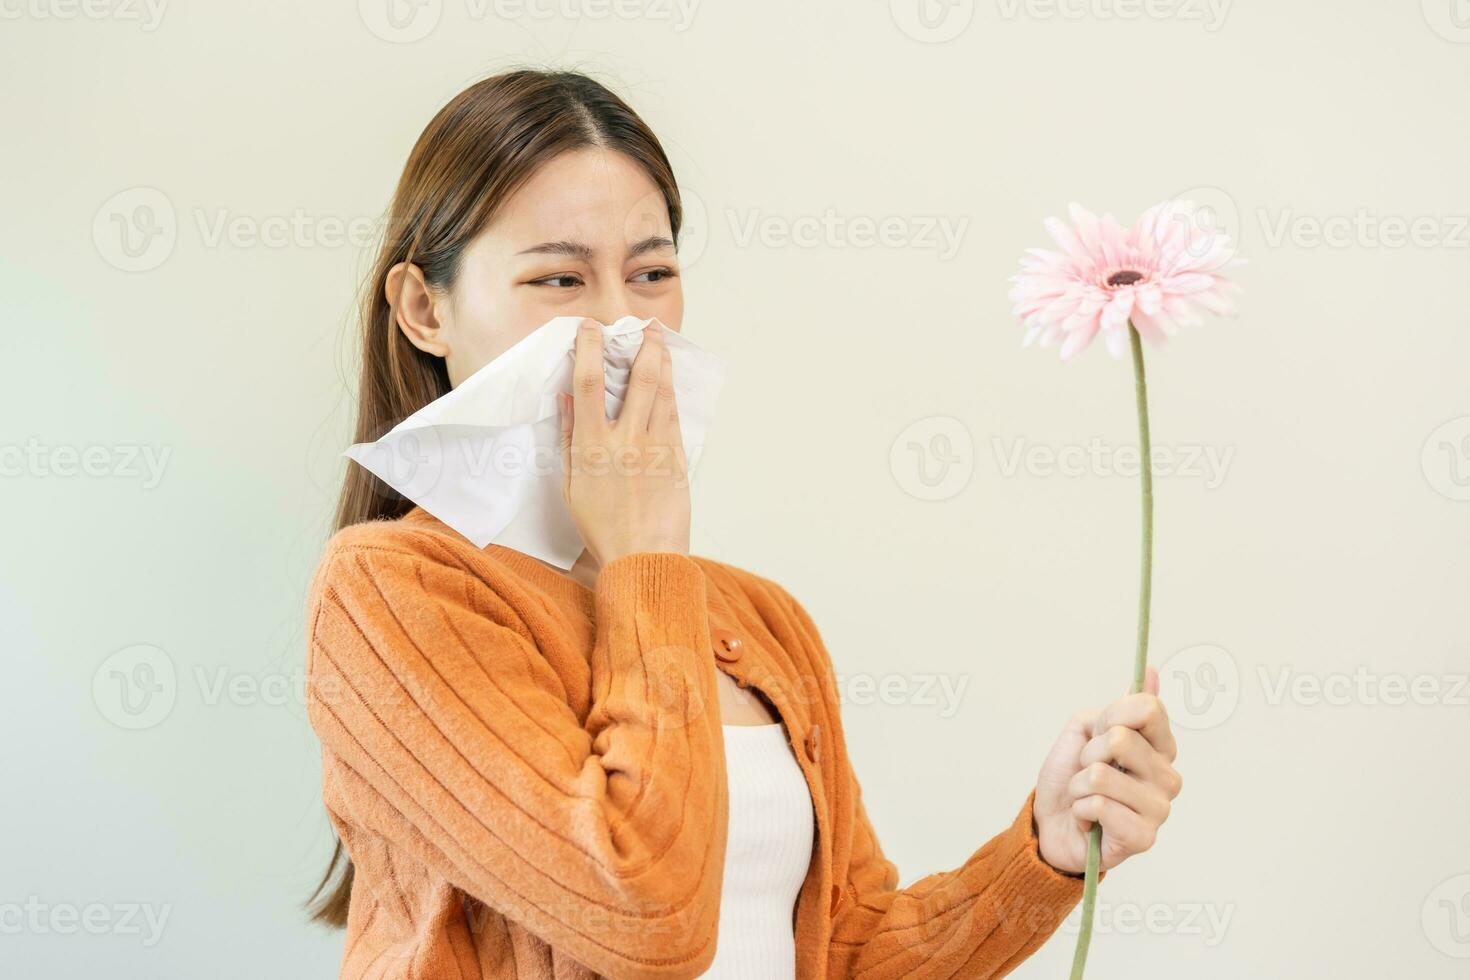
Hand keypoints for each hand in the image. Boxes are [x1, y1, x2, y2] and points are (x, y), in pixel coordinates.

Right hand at [557, 319, 690, 565]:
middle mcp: (626, 440)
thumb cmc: (602, 527)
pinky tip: (669, 380)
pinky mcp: (677, 458)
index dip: (589, 349)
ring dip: (662, 362)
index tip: (591, 329)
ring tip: (660, 342)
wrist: (644, 558)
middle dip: (642, 345)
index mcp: (592, 446)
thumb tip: (565, 398)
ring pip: (662, 392)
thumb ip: (567, 439)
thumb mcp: (570, 486)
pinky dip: (671, 392)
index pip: (588, 384)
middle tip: (645, 326)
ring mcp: (656, 447)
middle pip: (638, 378)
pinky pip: (674, 416)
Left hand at [1033, 666, 1182, 874]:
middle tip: (1087, 772)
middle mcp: (1168, 777)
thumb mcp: (1085, 730)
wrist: (1049, 823)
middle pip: (1121, 739)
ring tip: (1085, 797)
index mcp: (1159, 747)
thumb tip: (1152, 670)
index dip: (1110, 716)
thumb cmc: (1070, 775)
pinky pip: (1098, 805)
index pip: (1149, 708)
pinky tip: (1089, 820)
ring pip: (1101, 775)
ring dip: (1078, 786)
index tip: (1098, 732)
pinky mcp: (1143, 838)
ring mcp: (1159, 809)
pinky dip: (1080, 810)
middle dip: (1086, 754)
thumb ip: (1118, 708)